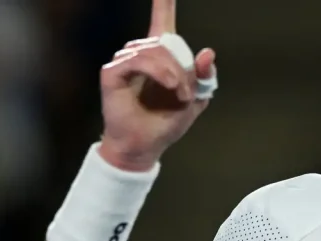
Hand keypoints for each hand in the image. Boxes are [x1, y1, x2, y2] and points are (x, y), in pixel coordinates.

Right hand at [97, 0, 215, 170]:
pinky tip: (170, 87)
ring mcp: (124, 61)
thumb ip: (204, 77)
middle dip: (183, 68)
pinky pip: (139, 60)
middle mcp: (140, 54)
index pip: (162, 22)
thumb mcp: (195, 100)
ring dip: (174, 73)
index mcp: (161, 58)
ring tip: (180, 95)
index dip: (164, 3)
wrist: (145, 147)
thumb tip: (207, 53)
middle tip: (188, 94)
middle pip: (166, 42)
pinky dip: (159, 73)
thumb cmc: (166, 124)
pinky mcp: (112, 72)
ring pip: (155, 50)